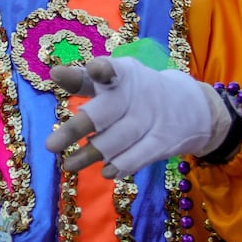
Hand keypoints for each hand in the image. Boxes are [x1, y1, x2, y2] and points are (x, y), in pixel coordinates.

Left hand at [43, 56, 230, 179]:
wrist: (191, 106)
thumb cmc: (136, 90)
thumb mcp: (113, 78)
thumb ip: (82, 79)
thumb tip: (55, 74)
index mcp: (122, 73)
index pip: (110, 69)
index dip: (100, 69)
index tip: (90, 70)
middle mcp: (136, 93)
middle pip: (106, 111)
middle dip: (77, 129)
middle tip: (50, 146)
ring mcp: (151, 117)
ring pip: (119, 139)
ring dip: (91, 154)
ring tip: (68, 165)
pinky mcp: (162, 140)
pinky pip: (140, 156)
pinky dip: (121, 165)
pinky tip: (105, 172)